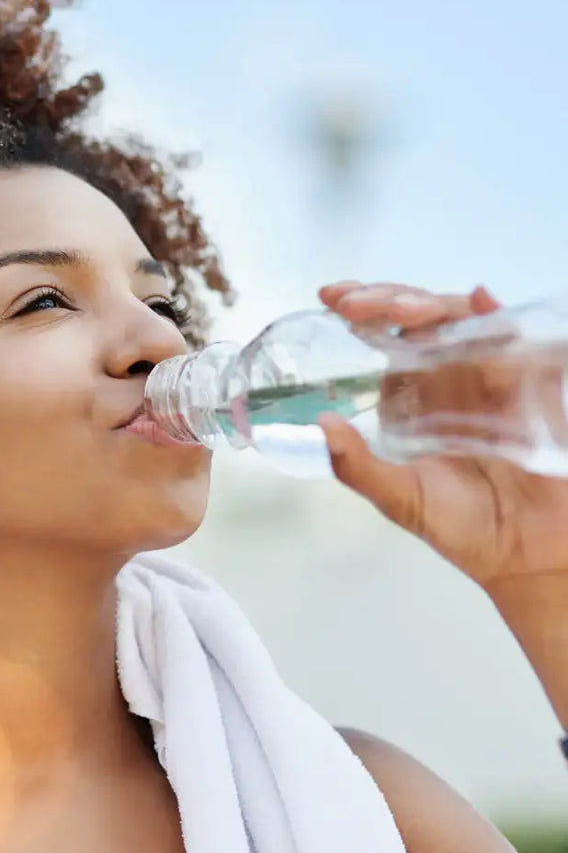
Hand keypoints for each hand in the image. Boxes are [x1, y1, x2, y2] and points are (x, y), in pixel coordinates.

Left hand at [317, 281, 567, 590]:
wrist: (525, 555)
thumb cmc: (462, 525)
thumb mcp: (398, 497)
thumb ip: (357, 465)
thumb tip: (321, 425)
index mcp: (414, 394)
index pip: (385, 338)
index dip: (361, 310)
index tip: (331, 298)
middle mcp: (450, 376)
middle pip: (420, 317)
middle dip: (387, 299)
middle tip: (355, 303)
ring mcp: (491, 375)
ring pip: (461, 318)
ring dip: (431, 306)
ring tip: (400, 312)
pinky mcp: (531, 384)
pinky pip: (518, 339)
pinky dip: (498, 316)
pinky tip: (479, 302)